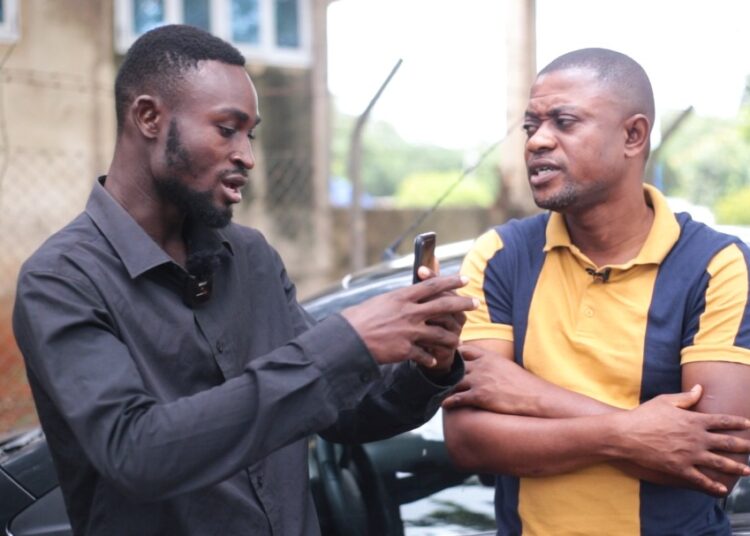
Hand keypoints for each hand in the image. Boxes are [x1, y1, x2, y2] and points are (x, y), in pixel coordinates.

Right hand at [341, 274, 476, 368]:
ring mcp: (409, 331)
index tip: (464, 279)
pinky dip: (430, 359)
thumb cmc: (359, 318)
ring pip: (441, 334)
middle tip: (476, 303)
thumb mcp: (381, 301)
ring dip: (452, 338)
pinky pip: (425, 355)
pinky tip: (433, 361)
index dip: (451, 281)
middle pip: (444, 305)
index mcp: (402, 296)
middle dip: (463, 303)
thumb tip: (411, 293)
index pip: (433, 285)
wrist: (348, 339)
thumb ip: (399, 299)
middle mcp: (409, 311)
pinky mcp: (406, 349)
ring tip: (458, 341)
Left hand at [442, 344, 543, 414]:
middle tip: (435, 375)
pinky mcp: (479, 396)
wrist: (534, 396)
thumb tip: (483, 363)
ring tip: (438, 391)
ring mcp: (479, 381)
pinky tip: (444, 404)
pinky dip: (448, 402)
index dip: (453, 354)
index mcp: (488, 356)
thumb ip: (490, 362)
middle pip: (454, 365)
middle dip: (445, 370)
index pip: (463, 350)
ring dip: (444, 387)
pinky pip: (457, 398)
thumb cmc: (522, 383)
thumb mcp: (505, 365)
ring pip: (453, 381)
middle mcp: (481, 366)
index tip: (445, 358)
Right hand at [616, 385, 749, 495]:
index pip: (723, 421)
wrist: (626, 434)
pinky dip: (713, 485)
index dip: (738, 423)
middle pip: (728, 443)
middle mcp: (697, 438)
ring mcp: (690, 455)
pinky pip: (701, 479)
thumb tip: (700, 388)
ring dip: (736, 467)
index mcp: (694, 420)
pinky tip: (722, 489)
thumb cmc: (644, 415)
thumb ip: (686, 397)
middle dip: (744, 446)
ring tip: (747, 470)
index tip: (748, 424)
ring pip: (720, 463)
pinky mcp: (680, 468)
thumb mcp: (665, 401)